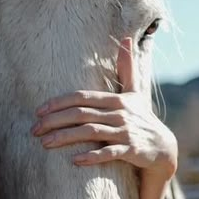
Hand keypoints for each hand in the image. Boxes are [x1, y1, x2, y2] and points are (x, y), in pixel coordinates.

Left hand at [31, 38, 176, 177]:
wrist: (164, 146)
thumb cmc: (141, 117)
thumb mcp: (135, 91)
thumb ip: (127, 67)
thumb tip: (126, 38)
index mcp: (116, 99)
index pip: (82, 97)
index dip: (59, 103)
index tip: (38, 111)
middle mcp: (120, 113)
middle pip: (82, 114)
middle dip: (55, 121)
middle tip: (34, 130)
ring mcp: (126, 132)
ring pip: (91, 132)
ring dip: (66, 137)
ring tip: (45, 143)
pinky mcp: (132, 150)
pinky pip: (110, 153)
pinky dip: (93, 156)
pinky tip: (75, 160)